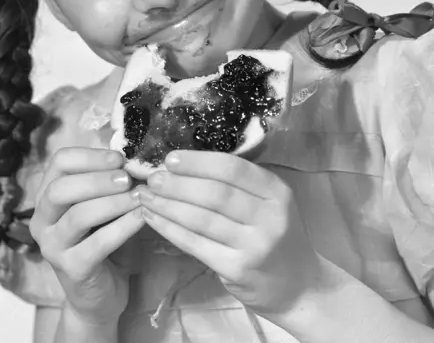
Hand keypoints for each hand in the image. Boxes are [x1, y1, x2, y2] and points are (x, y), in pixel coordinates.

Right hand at [29, 147, 143, 325]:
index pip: (59, 162)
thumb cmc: (101, 241)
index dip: (90, 156)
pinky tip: (142, 217)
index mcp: (46, 196)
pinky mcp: (71, 269)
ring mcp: (52, 247)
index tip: (119, 158)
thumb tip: (133, 159)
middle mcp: (41, 220)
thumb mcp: (100, 206)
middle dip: (98, 178)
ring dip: (113, 201)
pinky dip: (123, 226)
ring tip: (139, 196)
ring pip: (78, 215)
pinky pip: (98, 243)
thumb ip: (107, 183)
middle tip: (127, 177)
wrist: (98, 297)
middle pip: (61, 188)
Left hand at [136, 150, 325, 317]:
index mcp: (276, 191)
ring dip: (168, 205)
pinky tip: (153, 218)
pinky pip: (195, 244)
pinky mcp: (237, 269)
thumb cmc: (276, 236)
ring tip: (145, 196)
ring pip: (202, 219)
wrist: (299, 287)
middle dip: (178, 183)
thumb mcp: (270, 202)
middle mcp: (270, 216)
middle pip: (215, 193)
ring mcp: (255, 245)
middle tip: (152, 178)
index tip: (170, 158)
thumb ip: (239, 184)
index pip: (233, 168)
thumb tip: (186, 163)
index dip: (198, 162)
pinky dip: (170, 229)